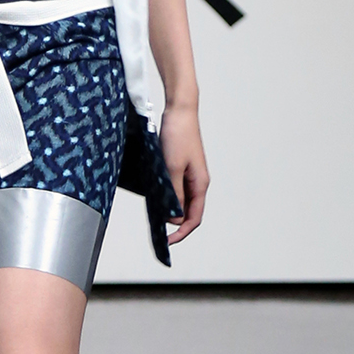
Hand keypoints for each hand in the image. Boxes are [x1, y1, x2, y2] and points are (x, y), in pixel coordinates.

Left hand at [159, 102, 208, 242]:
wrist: (179, 111)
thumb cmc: (178, 135)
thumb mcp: (172, 168)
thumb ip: (174, 194)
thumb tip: (173, 218)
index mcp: (200, 184)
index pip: (194, 218)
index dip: (181, 233)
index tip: (167, 242)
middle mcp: (197, 183)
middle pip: (188, 213)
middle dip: (174, 225)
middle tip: (156, 233)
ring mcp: (190, 175)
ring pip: (181, 201)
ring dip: (169, 211)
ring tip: (153, 217)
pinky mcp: (181, 168)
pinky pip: (175, 190)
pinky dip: (166, 197)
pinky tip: (154, 198)